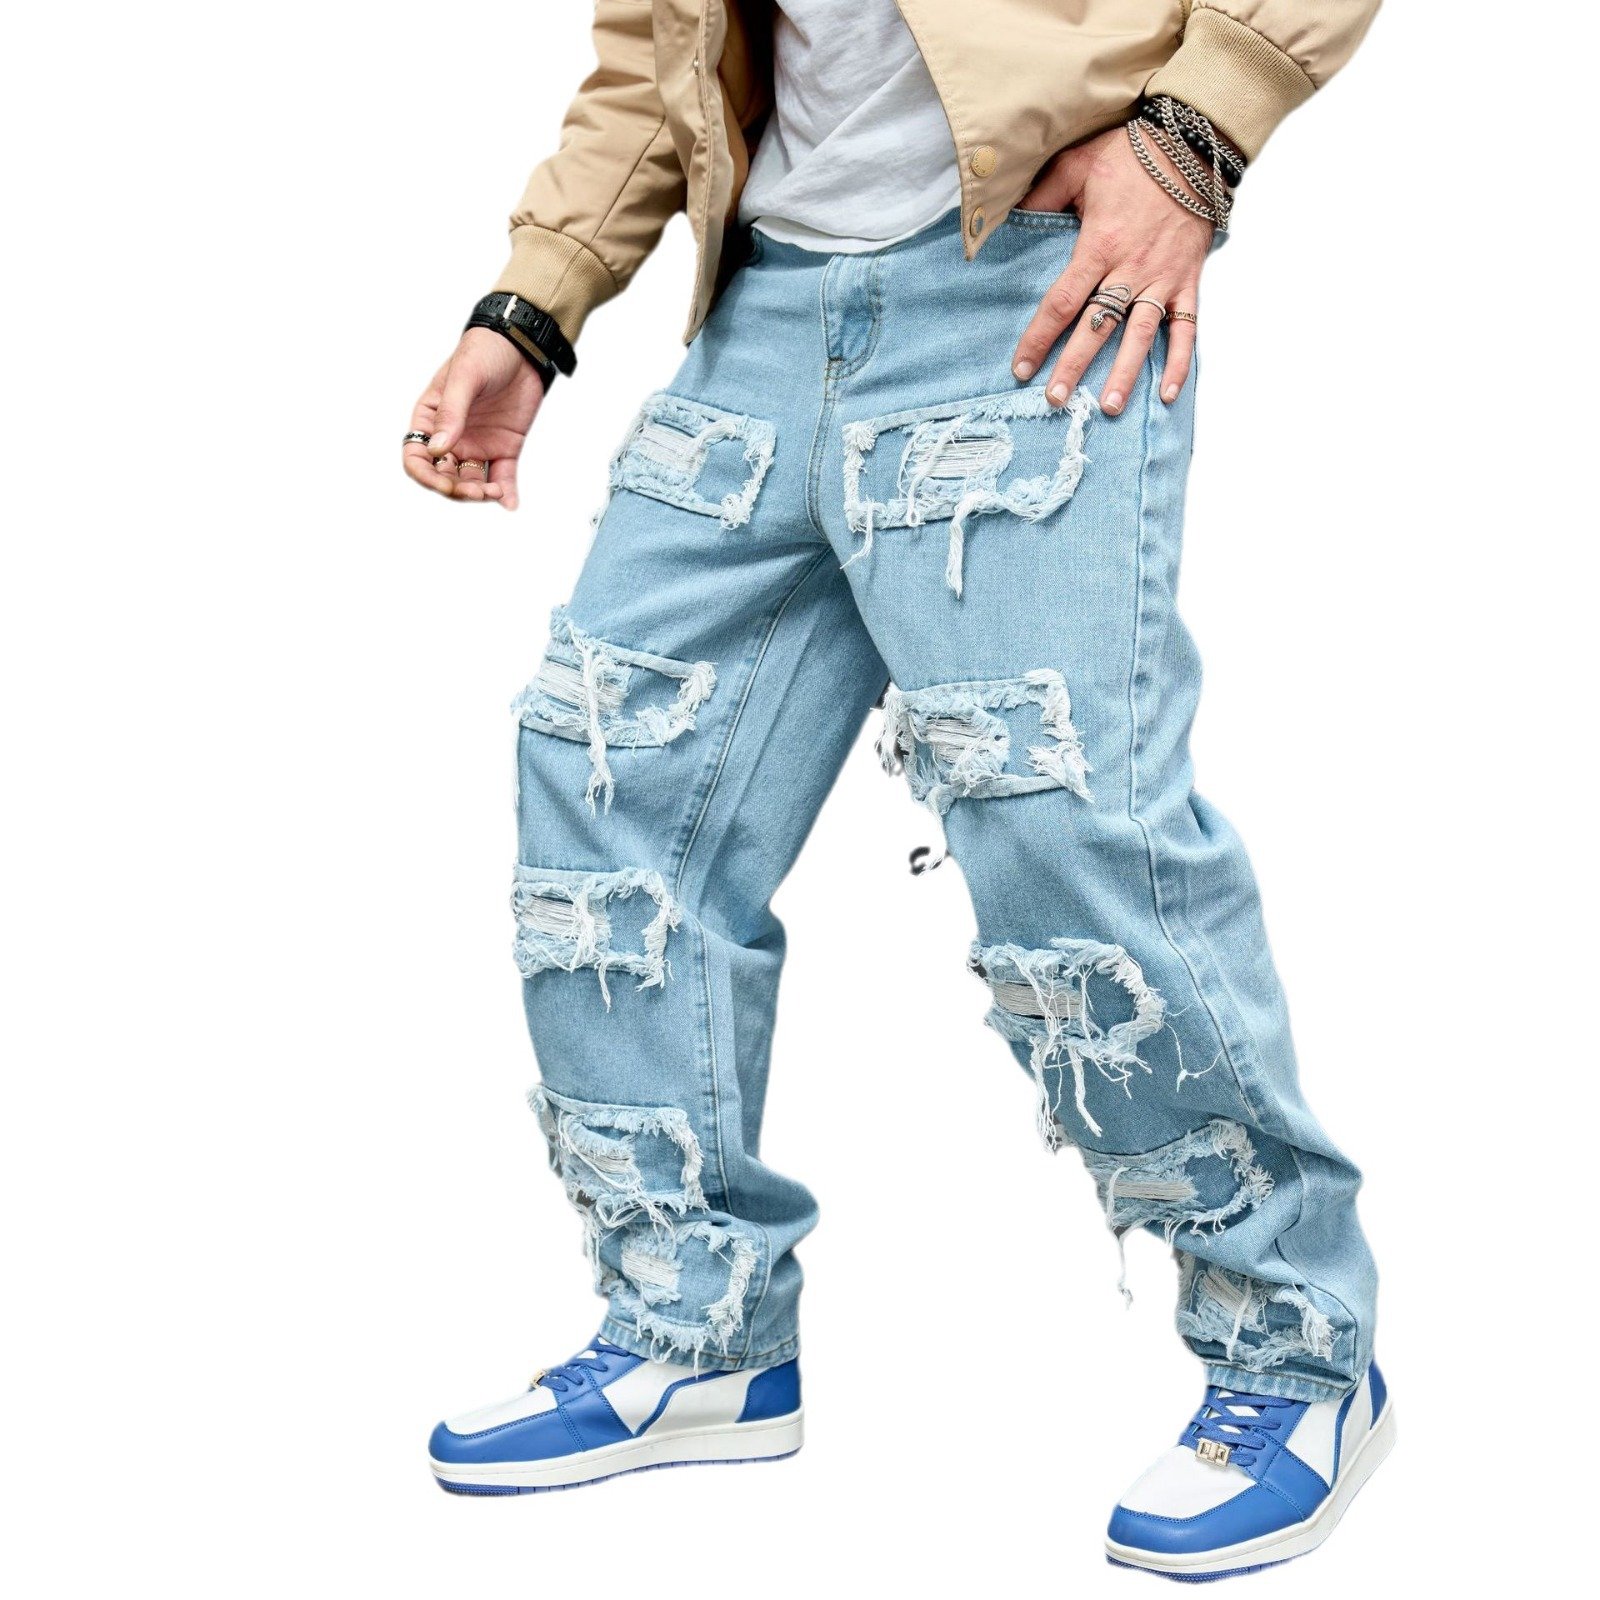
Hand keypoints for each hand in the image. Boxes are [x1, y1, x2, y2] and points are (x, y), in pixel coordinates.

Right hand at [402, 329, 544, 508]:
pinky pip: (503, 476)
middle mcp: (451, 436)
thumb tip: (439, 449)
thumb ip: (452, 412)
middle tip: (477, 491)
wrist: (523, 345)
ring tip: (494, 492)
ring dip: (480, 493)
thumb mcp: (465, 377)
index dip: (425, 476)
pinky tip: (510, 503)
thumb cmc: (485, 351)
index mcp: (430, 418)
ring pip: (472, 480)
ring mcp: (477, 443)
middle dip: (456, 489)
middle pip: (444, 475)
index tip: (443, 484)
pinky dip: (506, 492)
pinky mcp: (504, 447)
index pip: (417, 457)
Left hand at [1012, 126, 1212, 415]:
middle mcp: (1131, 269)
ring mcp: (1163, 278)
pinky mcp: (1188, 281)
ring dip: (1125, 374)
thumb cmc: (1131, 153)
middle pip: (1097, 326)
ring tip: (1107, 407)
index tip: (1022, 368)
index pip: (1063, 301)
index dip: (1040, 337)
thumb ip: (1042, 194)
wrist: (1193, 144)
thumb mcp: (1077, 164)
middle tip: (1056, 399)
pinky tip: (1166, 394)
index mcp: (1100, 245)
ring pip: (1141, 335)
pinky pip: (1185, 328)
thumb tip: (1006, 217)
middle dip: (1075, 365)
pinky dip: (1179, 362)